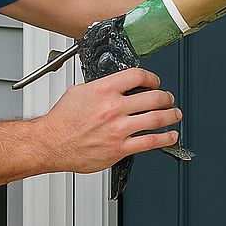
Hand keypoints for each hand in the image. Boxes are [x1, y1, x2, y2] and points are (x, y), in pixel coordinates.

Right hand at [38, 67, 181, 172]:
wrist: (50, 143)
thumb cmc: (61, 120)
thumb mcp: (79, 92)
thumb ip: (101, 87)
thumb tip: (116, 86)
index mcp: (104, 90)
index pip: (138, 76)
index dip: (152, 78)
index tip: (155, 82)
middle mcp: (113, 108)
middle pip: (153, 97)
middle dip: (166, 97)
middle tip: (169, 99)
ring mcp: (118, 129)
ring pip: (156, 119)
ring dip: (171, 115)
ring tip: (175, 114)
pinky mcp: (119, 148)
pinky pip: (150, 142)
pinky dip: (166, 138)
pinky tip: (171, 136)